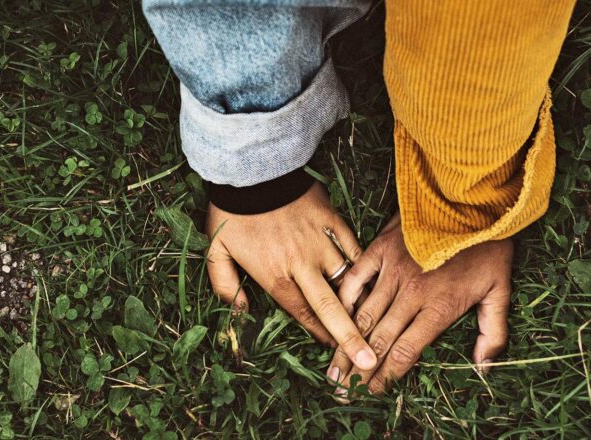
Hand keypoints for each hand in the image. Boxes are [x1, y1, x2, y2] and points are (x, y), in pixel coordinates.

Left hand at [205, 182, 377, 369]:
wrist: (252, 169)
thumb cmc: (233, 213)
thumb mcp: (217, 252)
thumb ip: (226, 287)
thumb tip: (241, 312)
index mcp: (276, 276)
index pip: (304, 314)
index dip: (321, 337)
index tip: (337, 355)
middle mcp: (303, 265)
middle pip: (331, 308)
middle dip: (350, 338)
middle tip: (367, 362)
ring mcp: (320, 243)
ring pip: (347, 279)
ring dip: (359, 302)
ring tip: (374, 322)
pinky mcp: (332, 221)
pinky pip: (352, 248)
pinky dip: (360, 264)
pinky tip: (369, 278)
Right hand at [327, 214, 511, 394]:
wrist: (473, 200)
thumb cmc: (489, 246)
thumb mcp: (501, 291)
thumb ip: (492, 332)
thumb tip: (484, 368)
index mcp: (438, 307)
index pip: (406, 351)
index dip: (386, 376)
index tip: (372, 392)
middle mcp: (411, 293)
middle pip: (380, 340)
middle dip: (359, 369)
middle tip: (342, 391)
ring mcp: (393, 270)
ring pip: (364, 315)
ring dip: (347, 343)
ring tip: (333, 365)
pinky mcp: (381, 248)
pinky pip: (356, 278)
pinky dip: (345, 300)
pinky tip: (337, 317)